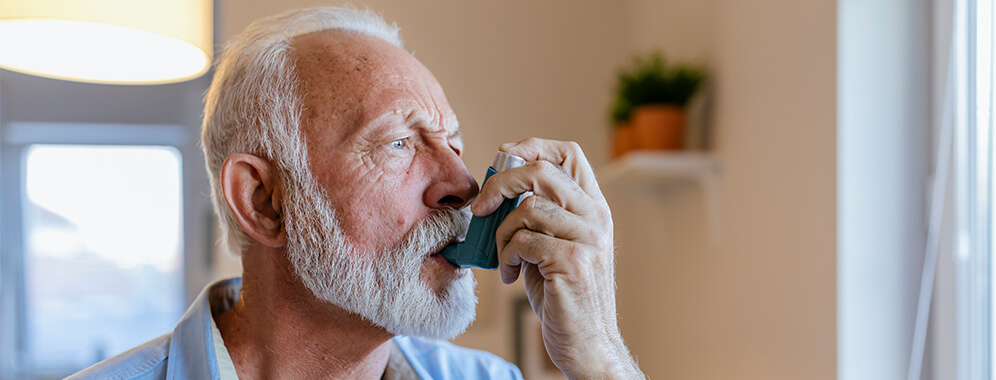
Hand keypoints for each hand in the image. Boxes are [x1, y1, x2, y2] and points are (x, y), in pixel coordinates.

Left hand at [471, 138, 643, 378]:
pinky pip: (523, 240)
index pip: (569, 153)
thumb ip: (537, 215)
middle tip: (480, 207)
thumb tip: (496, 189)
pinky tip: (512, 274)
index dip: (532, 145)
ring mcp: (588, 238)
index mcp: (593, 207)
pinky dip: (507, 256)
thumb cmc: (562, 295)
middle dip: (500, 183)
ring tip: (505, 256)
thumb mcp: (553, 245)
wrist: (586, 343)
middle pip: (541, 170)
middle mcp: (596, 217)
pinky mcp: (573, 261)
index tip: (503, 158)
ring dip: (501, 233)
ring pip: (527, 208)